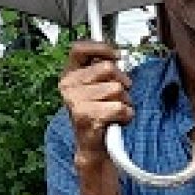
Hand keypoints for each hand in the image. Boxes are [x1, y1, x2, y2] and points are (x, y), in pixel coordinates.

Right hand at [60, 40, 134, 158]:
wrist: (92, 146)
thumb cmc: (97, 115)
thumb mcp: (96, 88)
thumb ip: (102, 70)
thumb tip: (117, 56)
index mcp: (69, 75)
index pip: (79, 49)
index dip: (101, 48)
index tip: (116, 55)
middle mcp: (68, 86)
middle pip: (108, 68)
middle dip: (122, 82)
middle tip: (119, 97)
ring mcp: (75, 101)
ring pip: (117, 89)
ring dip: (125, 102)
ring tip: (115, 112)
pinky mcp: (86, 116)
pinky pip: (120, 107)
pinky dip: (126, 116)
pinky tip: (117, 121)